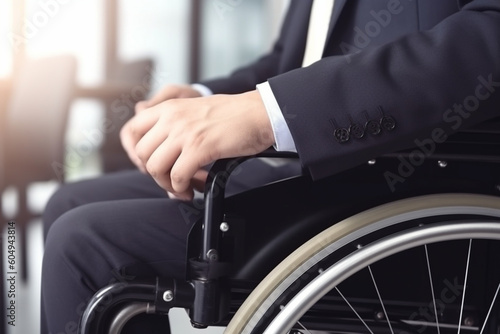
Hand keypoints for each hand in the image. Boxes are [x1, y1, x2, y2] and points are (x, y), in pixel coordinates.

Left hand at [124, 90, 274, 199]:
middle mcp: (172, 118)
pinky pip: (178, 176)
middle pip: (142, 154)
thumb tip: (164, 158)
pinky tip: (197, 186)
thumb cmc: (233, 116)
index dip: (137, 154)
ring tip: (185, 187)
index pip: (132, 131)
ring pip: (156, 168)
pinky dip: (184, 188)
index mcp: (168, 108)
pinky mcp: (199, 147)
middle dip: (156, 174)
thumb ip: (175, 128)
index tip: (152, 167)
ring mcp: (184, 132)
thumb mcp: (195, 111)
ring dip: (169, 184)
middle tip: (173, 181)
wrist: (258, 112)